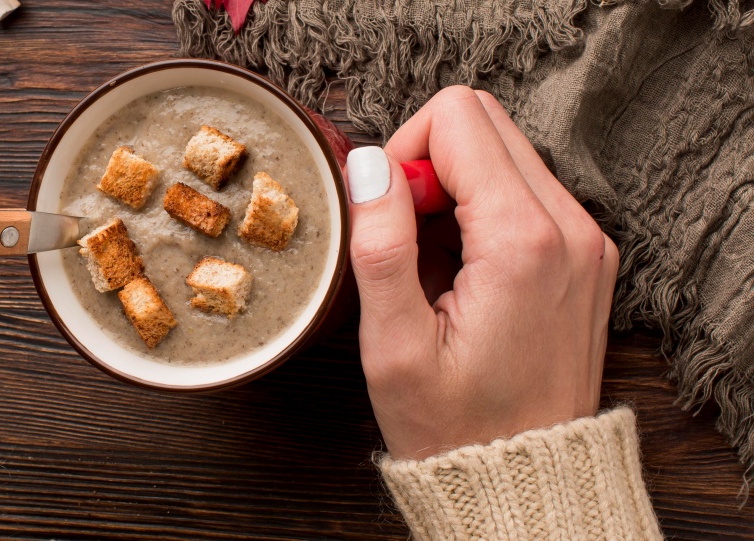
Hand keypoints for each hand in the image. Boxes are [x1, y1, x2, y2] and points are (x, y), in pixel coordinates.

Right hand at [345, 87, 618, 460]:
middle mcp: (571, 227)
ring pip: (505, 151)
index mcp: (524, 241)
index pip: (456, 118)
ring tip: (435, 267)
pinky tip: (462, 272)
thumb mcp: (395, 347)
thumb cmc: (458, 429)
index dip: (403, 154)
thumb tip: (369, 165)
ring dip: (455, 190)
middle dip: (429, 163)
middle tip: (409, 239)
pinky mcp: (585, 254)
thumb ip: (381, 245)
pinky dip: (482, 212)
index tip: (391, 219)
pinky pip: (525, 191)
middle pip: (485, 121)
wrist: (526, 483)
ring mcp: (586, 239)